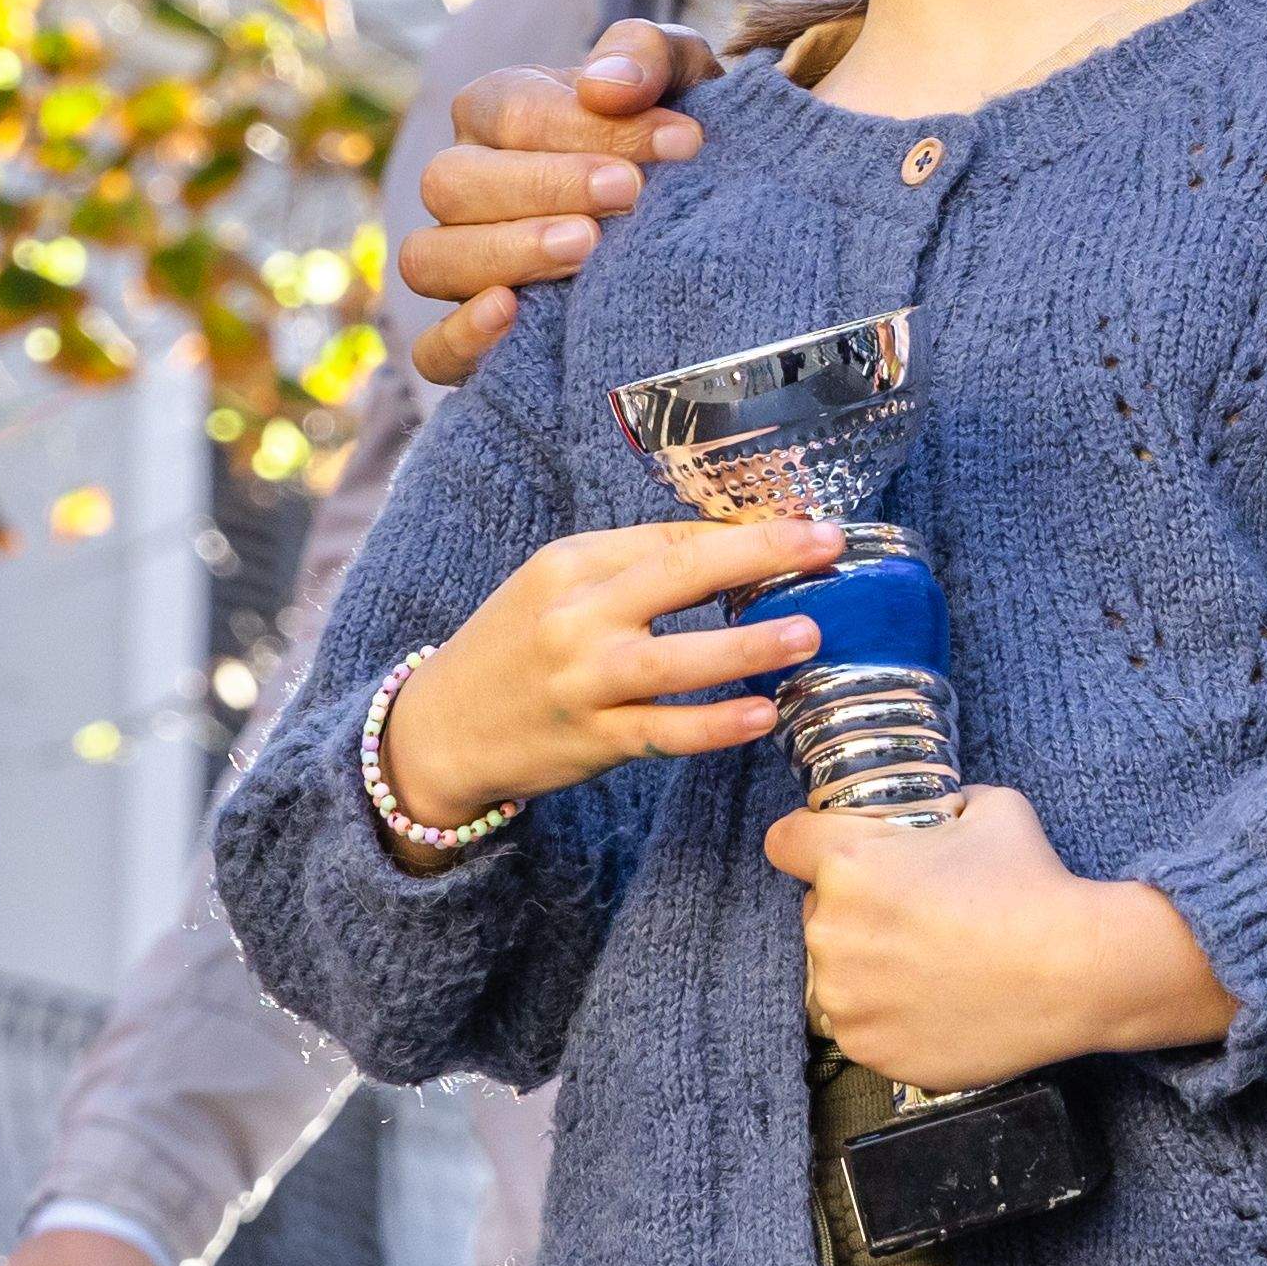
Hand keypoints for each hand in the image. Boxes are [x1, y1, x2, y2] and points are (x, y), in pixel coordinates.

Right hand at [376, 513, 827, 841]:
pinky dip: (716, 725)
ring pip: (677, 660)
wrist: (439, 730)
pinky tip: (764, 714)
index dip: (744, 531)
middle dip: (760, 554)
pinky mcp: (591, 740)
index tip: (805, 525)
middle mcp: (576, 616)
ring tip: (810, 633)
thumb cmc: (515, 648)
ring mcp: (583, 681)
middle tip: (827, 544)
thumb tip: (734, 546)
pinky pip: (664, 732)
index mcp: (570, 563)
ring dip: (750, 646)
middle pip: (678, 575)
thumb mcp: (556, 587)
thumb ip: (631, 569)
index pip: (670, 537)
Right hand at [400, 20, 722, 385]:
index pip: (511, 110)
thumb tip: (607, 84)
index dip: (590, 126)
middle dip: (545, 186)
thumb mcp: (678, 75)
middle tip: (631, 194)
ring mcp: (458, 262)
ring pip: (430, 258)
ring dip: (507, 252)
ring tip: (590, 248)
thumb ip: (648, 56)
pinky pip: (433, 350)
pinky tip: (513, 315)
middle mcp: (462, 183)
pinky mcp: (472, 338)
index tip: (682, 141)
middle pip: (454, 182)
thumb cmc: (675, 129)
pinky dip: (460, 338)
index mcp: (497, 109)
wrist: (700, 205)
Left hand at [763, 786, 1230, 1090]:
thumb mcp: (990, 807)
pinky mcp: (868, 1049)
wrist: (1073, 972)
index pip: (786, 841)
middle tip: (914, 913)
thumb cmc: (1033, 884)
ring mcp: (846, 998)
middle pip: (817, 910)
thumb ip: (942, 805)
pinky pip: (859, 1024)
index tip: (832, 852)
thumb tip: (936, 810)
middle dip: (854, 908)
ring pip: (835, 972)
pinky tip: (938, 1000)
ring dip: (867, 966)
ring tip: (931, 963)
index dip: (810, 840)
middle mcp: (832, 931)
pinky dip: (888, 1015)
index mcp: (849, 863)